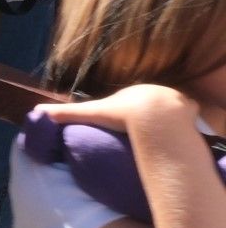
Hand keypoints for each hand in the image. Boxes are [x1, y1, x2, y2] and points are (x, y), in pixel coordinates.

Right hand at [43, 83, 198, 136]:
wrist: (156, 117)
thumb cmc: (123, 114)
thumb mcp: (91, 113)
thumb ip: (67, 114)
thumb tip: (38, 112)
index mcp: (131, 92)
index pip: (127, 101)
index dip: (124, 113)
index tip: (122, 125)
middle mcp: (152, 90)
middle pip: (148, 103)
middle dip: (146, 115)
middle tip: (141, 133)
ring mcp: (173, 98)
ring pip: (169, 109)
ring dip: (166, 120)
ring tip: (161, 137)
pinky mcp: (189, 109)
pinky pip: (186, 116)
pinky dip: (183, 124)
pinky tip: (179, 136)